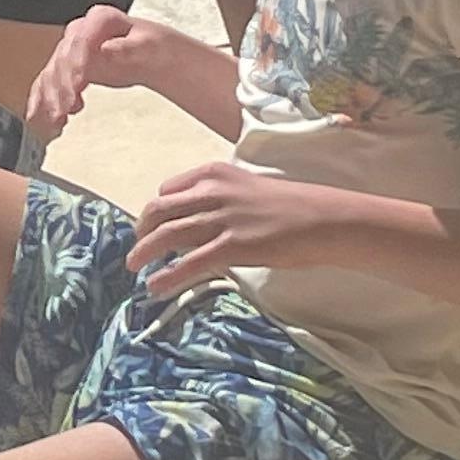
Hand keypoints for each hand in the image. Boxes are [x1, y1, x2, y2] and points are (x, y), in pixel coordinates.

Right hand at [28, 6, 178, 142]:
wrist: (150, 59)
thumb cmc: (152, 50)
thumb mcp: (149, 47)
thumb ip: (128, 48)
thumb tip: (107, 50)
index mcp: (101, 20)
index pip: (80, 40)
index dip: (75, 63)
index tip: (78, 84)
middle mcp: (81, 32)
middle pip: (62, 59)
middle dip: (62, 87)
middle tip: (68, 109)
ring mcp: (71, 50)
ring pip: (51, 75)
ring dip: (51, 99)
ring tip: (58, 120)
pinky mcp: (66, 69)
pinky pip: (47, 85)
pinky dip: (42, 103)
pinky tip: (44, 120)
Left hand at [128, 160, 338, 298]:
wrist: (326, 219)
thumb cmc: (293, 206)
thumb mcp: (248, 191)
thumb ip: (219, 201)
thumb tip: (195, 224)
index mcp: (215, 173)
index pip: (168, 190)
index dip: (154, 211)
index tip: (149, 227)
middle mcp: (213, 191)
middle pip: (159, 209)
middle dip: (142, 230)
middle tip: (136, 249)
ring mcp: (222, 218)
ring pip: (167, 234)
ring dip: (144, 252)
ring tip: (134, 267)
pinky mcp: (233, 245)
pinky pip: (189, 263)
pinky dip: (167, 275)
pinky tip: (155, 286)